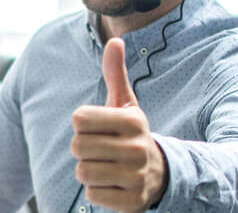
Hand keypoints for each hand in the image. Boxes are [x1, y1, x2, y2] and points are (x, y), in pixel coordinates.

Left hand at [70, 38, 167, 211]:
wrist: (160, 175)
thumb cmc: (131, 134)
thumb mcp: (125, 104)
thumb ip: (115, 73)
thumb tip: (114, 39)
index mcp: (133, 120)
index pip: (79, 119)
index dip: (82, 124)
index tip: (99, 128)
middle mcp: (138, 148)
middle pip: (77, 147)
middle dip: (83, 149)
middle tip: (101, 150)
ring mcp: (137, 177)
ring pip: (82, 172)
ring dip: (88, 171)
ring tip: (106, 166)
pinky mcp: (132, 203)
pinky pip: (93, 195)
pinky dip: (97, 191)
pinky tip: (113, 184)